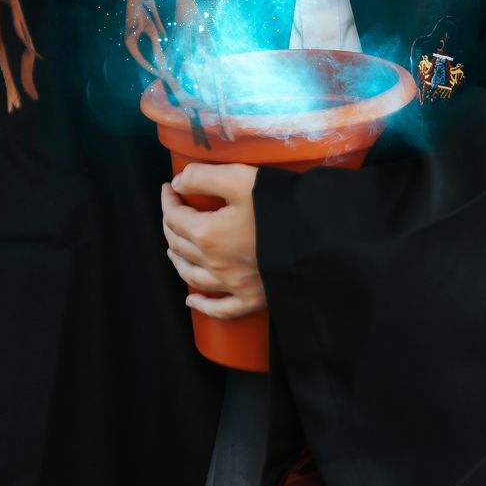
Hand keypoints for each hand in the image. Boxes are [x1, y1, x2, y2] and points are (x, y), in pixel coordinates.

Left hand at [161, 164, 265, 320]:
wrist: (317, 240)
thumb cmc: (280, 207)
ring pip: (191, 276)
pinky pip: (220, 308)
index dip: (168, 200)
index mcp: (207, 233)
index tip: (169, 188)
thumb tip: (179, 183)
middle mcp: (213, 263)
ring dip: (178, 260)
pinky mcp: (251, 299)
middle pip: (179, 245)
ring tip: (174, 250)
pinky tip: (191, 301)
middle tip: (173, 212)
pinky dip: (202, 305)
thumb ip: (203, 177)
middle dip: (171, 226)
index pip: (174, 216)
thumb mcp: (240, 179)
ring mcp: (231, 284)